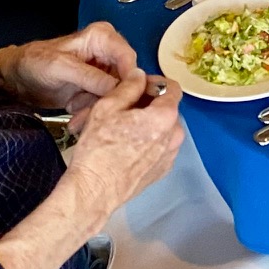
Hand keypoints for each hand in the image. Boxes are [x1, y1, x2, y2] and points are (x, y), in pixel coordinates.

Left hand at [0, 23, 138, 116]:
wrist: (16, 78)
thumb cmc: (34, 61)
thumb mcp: (61, 67)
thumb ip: (90, 76)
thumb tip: (117, 86)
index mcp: (102, 38)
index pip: (128, 58)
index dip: (128, 80)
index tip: (122, 98)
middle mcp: (106, 54)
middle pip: (124, 80)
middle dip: (109, 100)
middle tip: (94, 113)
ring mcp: (102, 73)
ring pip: (114, 96)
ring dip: (97, 109)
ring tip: (78, 117)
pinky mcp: (95, 89)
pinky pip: (103, 104)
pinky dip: (90, 113)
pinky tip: (76, 118)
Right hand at [56, 70, 184, 224]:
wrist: (94, 192)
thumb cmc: (98, 150)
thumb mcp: (107, 107)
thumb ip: (128, 86)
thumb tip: (139, 76)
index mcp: (165, 117)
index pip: (172, 87)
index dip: (154, 82)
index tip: (138, 85)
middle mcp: (174, 136)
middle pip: (166, 109)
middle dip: (147, 104)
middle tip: (123, 106)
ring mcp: (169, 156)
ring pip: (161, 129)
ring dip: (145, 123)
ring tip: (119, 127)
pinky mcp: (161, 171)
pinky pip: (159, 147)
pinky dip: (146, 142)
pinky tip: (124, 146)